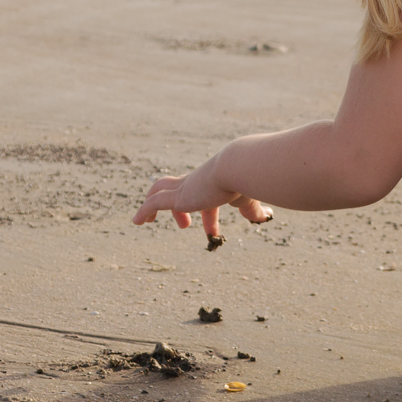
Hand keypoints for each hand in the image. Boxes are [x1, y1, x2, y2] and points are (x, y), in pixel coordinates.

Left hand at [133, 158, 273, 238]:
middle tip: (185, 225)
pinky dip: (144, 211)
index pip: (206, 195)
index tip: (213, 233)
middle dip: (179, 206)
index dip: (209, 215)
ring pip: (160, 189)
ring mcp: (185, 187)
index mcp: (213, 180)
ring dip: (153, 205)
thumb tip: (263, 216)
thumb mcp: (247, 197)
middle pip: (179, 188)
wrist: (239, 168)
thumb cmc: (246, 180)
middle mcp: (197, 180)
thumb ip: (251, 208)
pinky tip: (137, 222)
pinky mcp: (178, 196)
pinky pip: (154, 203)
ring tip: (145, 221)